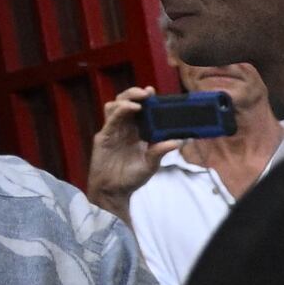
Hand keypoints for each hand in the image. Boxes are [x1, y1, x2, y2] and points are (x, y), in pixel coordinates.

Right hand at [85, 86, 160, 206]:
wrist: (114, 192)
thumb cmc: (131, 179)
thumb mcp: (151, 165)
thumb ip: (161, 151)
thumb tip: (179, 141)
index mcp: (135, 132)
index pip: (138, 110)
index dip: (144, 100)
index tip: (154, 92)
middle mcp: (123, 129)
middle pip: (125, 102)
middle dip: (134, 93)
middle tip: (147, 92)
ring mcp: (112, 131)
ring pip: (114, 106)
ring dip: (127, 98)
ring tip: (141, 99)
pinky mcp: (103, 137)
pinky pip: (110, 119)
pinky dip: (121, 111)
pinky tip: (133, 109)